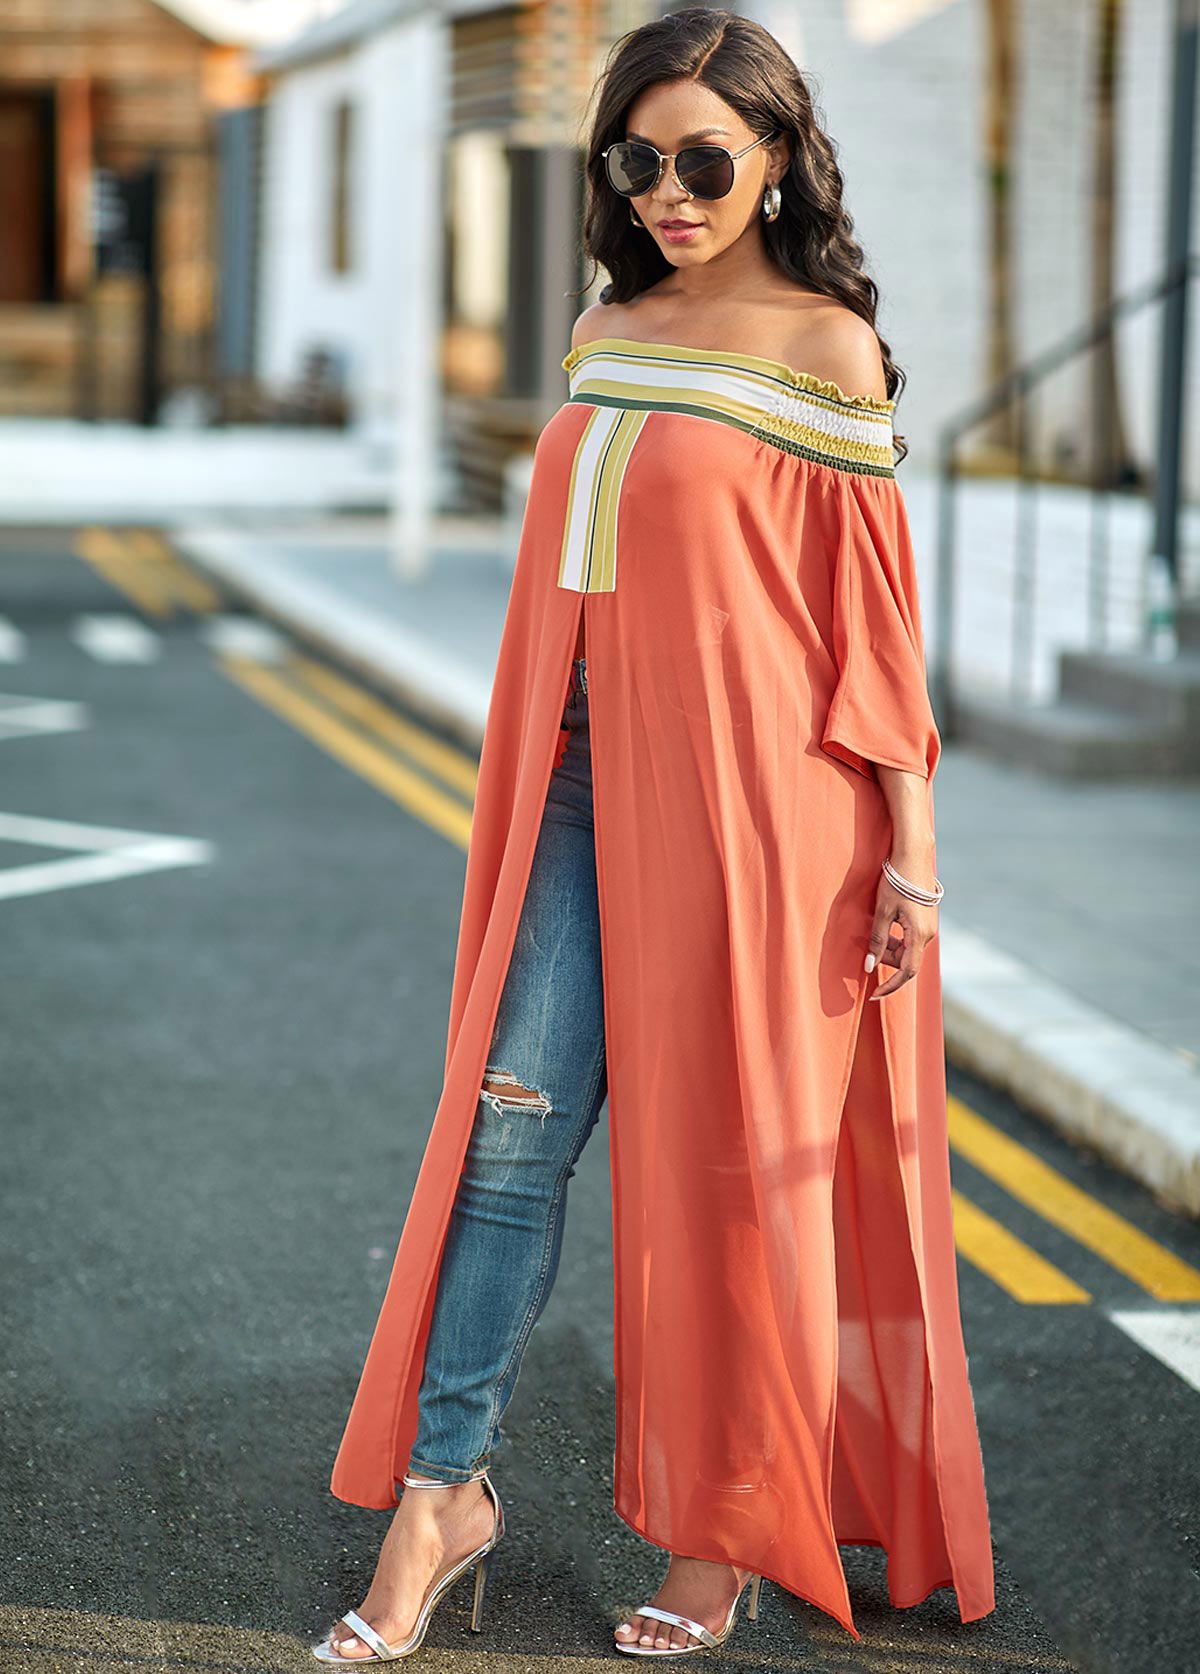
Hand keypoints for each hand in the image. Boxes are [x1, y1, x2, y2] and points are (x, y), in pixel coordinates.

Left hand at [864, 871, 937, 998]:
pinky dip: (897, 938)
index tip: (874, 995)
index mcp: (919, 935)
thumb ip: (877, 941)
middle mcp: (929, 934)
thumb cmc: (896, 881)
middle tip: (867, 947)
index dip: (890, 986)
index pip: (906, 972)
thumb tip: (870, 966)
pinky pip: (911, 938)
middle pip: (906, 960)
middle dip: (886, 959)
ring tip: (875, 929)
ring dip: (890, 947)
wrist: (913, 854)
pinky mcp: (927, 919)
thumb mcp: (882, 911)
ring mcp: (930, 927)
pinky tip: (885, 924)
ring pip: (908, 949)